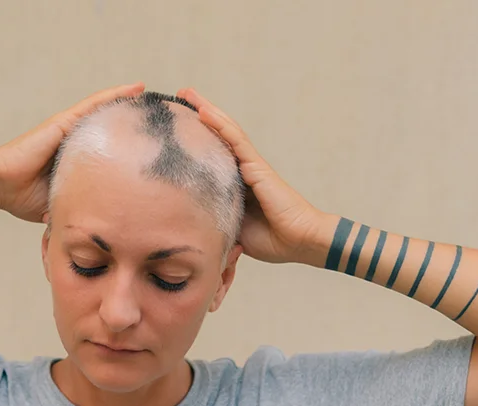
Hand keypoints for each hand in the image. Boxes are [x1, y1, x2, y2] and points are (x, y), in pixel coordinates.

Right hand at [0, 82, 145, 222]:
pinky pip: (93, 105)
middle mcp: (73, 140)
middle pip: (107, 127)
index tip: (147, 145)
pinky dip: (114, 95)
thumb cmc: (22, 197)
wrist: (0, 185)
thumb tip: (101, 223)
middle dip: (129, 122)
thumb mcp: (62, 202)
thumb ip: (81, 205)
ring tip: (149, 94)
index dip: (125, 145)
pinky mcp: (64, 122)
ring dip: (127, 101)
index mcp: (74, 159)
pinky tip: (135, 89)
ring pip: (103, 111)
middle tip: (157, 118)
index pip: (106, 149)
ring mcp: (68, 129)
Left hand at [177, 87, 328, 264]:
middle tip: (180, 96)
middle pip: (218, 135)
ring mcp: (251, 165)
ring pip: (225, 131)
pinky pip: (235, 141)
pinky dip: (219, 125)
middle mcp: (244, 169)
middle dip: (199, 115)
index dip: (198, 137)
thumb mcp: (233, 227)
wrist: (300, 241)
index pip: (214, 153)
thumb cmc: (272, 240)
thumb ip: (215, 217)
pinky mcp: (257, 167)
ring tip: (187, 93)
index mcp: (237, 183)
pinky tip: (204, 112)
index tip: (177, 125)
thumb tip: (188, 220)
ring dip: (207, 110)